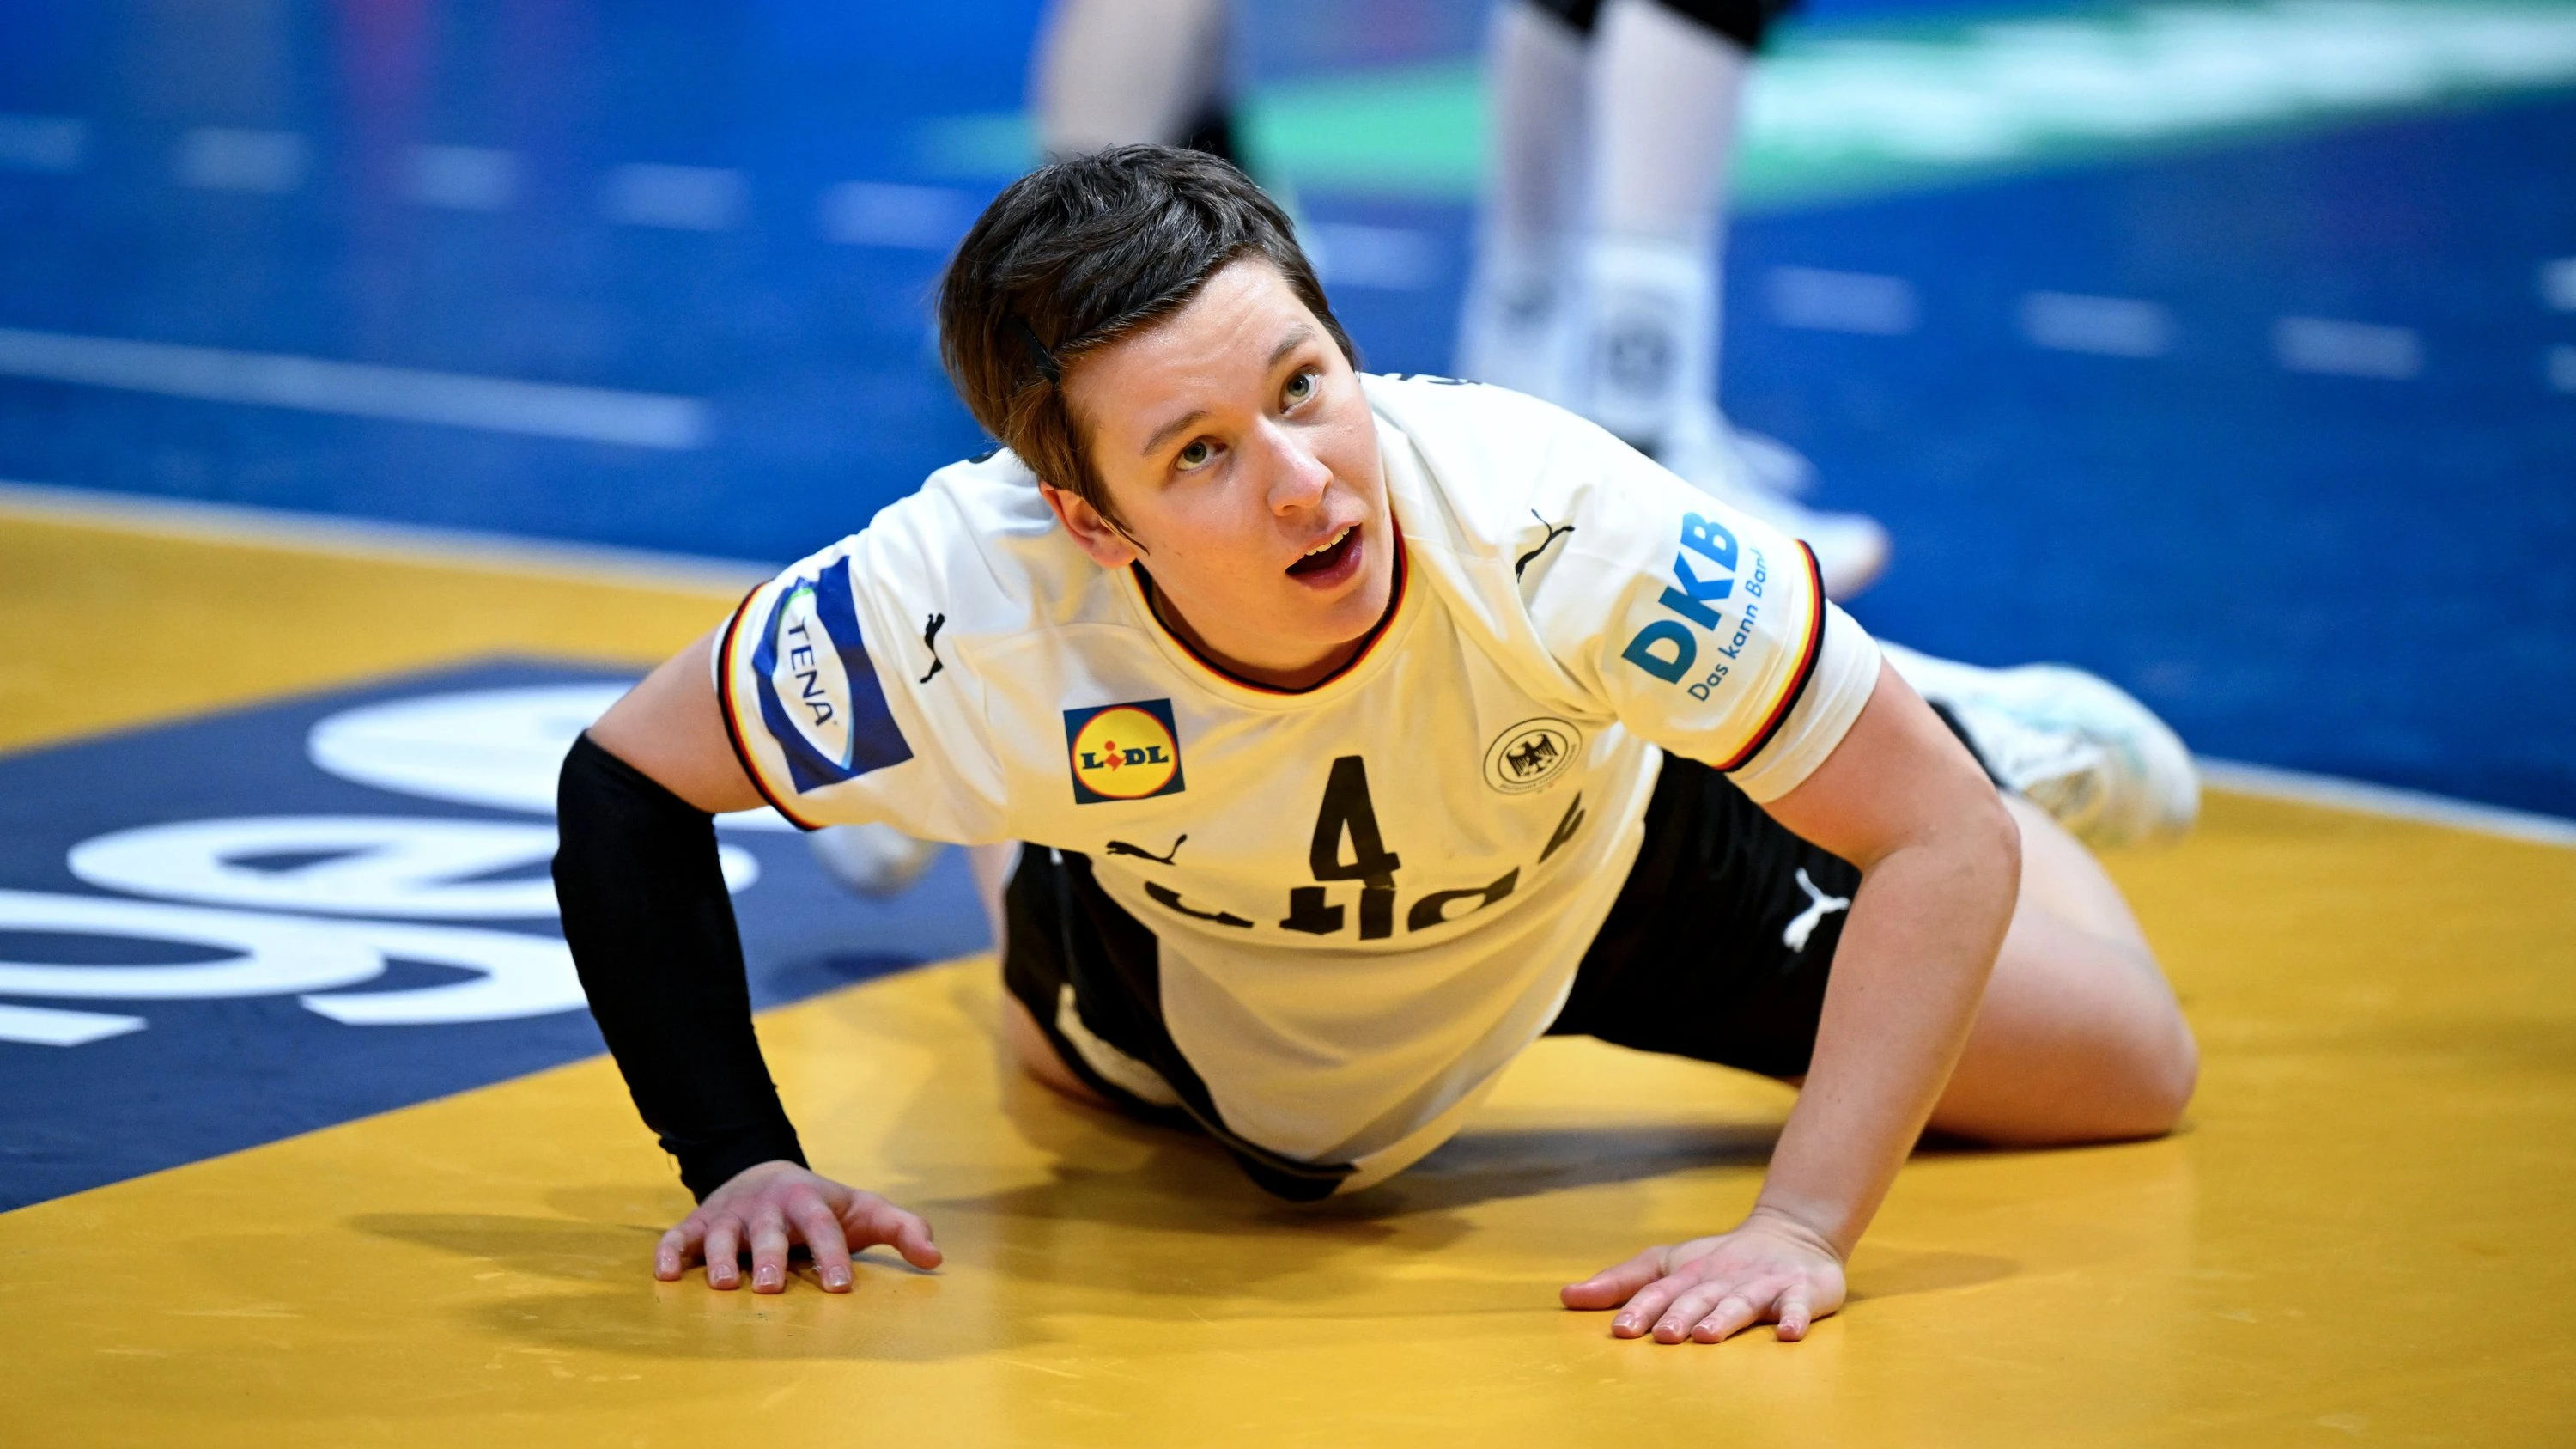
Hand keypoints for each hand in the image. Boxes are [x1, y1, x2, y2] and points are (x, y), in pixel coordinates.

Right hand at [655, 1159, 941, 1292]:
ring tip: (722, 1286)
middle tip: (769, 1288)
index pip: (823, 1227)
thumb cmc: (824, 1206)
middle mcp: (767, 1208)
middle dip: (768, 1257)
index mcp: (809, 1202)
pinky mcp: (698, 1223)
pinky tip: (664, 1275)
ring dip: (718, 1259)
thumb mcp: (865, 1210)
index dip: (832, 1254)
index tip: (840, 1286)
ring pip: (720, 1235)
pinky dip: (669, 1252)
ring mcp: (730, 1215)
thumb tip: (936, 1258)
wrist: (765, 1172)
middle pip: (768, 1232)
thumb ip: (902, 1230)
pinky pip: (678, 1236)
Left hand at [1561, 1207, 1846, 1343]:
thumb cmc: (1719, 1260)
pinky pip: (1799, 1305)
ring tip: (1707, 1337)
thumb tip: (1565, 1297)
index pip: (1660, 1291)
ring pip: (1741, 1302)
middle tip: (1664, 1336)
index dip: (1640, 1308)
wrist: (1792, 1233)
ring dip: (1724, 1318)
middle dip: (1679, 1315)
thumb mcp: (1669, 1265)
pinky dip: (1796, 1317)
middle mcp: (1721, 1279)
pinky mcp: (1800, 1290)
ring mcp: (1761, 1284)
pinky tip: (1788, 1333)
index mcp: (1688, 1275)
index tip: (1620, 1330)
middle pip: (1698, 1297)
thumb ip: (1621, 1283)